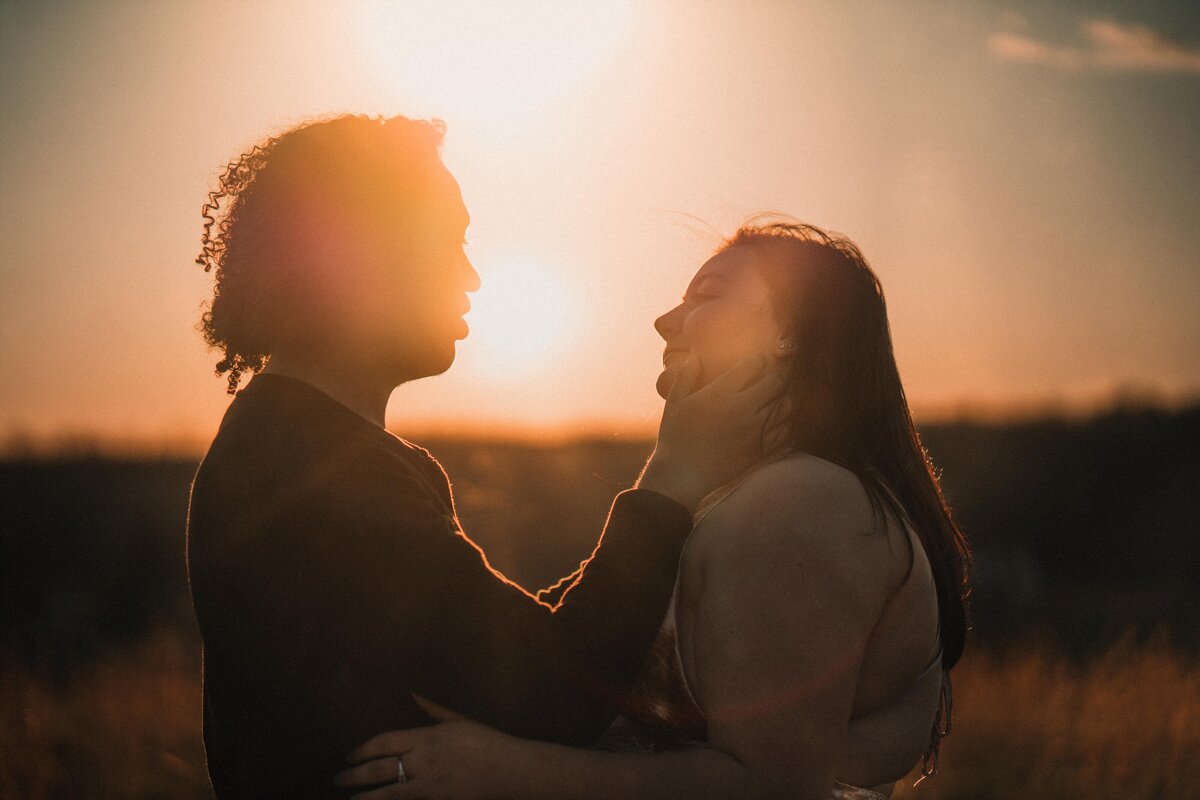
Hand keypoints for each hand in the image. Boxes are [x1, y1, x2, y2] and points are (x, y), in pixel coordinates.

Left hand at [336, 697, 524, 799]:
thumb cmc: (487, 742)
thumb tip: (412, 694)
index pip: (384, 742)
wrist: (511, 770)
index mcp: (426, 737)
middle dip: (354, 776)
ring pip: (388, 794)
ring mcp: (429, 786)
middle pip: (379, 770)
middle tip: (339, 779)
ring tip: (351, 799)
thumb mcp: (459, 720)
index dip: (362, 750)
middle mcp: (423, 762)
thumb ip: (432, 710)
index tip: (349, 755)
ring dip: (365, 797)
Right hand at [638, 355, 783, 510]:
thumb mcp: (675, 402)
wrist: (682, 477)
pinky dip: (782, 424)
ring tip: (771, 401)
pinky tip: (772, 424)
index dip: (757, 361)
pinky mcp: (760, 450)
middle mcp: (742, 408)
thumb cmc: (675, 437)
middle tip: (767, 380)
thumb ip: (686, 376)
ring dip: (780, 399)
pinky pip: (784, 431)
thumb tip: (695, 357)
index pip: (754, 364)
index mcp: (721, 393)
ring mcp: (754, 430)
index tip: (753, 365)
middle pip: (776, 381)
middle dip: (774, 377)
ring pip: (785, 405)